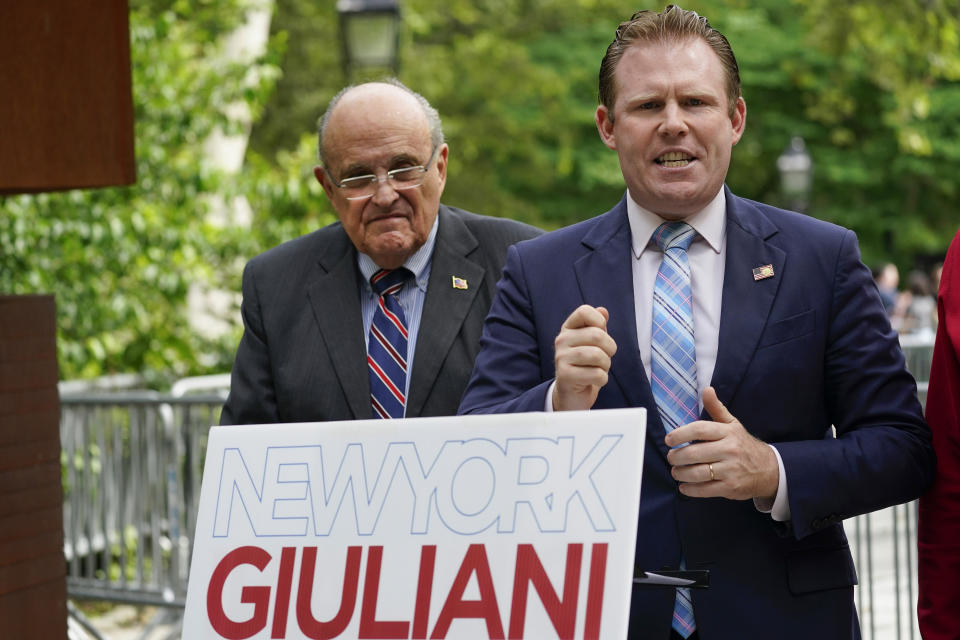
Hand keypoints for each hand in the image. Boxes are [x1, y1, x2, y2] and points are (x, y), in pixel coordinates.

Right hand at [552, 305, 616, 410]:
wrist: (571, 394)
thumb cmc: (585, 366)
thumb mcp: (592, 344)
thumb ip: (598, 326)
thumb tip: (603, 311)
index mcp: (568, 329)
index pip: (584, 311)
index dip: (599, 322)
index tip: (601, 335)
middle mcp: (561, 340)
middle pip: (598, 335)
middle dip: (609, 349)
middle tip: (605, 357)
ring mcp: (561, 358)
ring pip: (598, 355)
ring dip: (606, 366)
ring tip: (598, 369)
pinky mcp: (565, 375)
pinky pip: (596, 374)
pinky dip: (602, 379)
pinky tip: (593, 381)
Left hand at [664, 386, 778, 500]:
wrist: (769, 470)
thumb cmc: (743, 445)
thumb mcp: (732, 424)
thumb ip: (716, 408)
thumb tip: (707, 389)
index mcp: (727, 432)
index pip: (699, 430)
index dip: (680, 434)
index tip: (668, 440)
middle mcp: (729, 450)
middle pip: (694, 453)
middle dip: (676, 457)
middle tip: (671, 458)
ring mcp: (730, 470)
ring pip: (697, 473)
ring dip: (680, 473)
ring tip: (675, 472)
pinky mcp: (731, 487)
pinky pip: (705, 489)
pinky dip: (690, 489)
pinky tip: (684, 486)